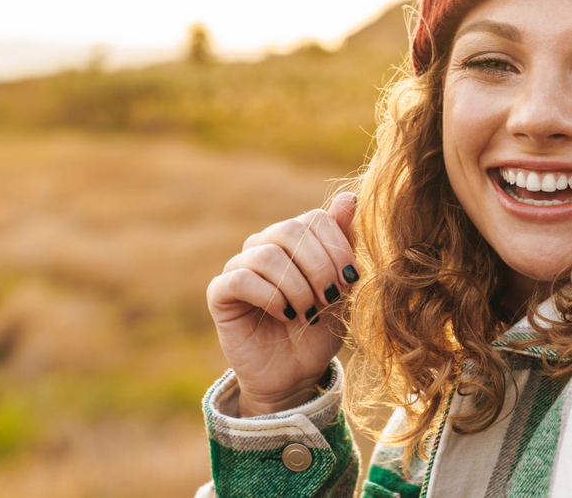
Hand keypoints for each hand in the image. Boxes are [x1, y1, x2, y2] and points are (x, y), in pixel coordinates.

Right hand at [206, 192, 358, 416]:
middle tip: (330, 298)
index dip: (337, 246)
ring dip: (296, 287)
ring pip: (267, 255)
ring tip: (309, 313)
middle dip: (319, 266)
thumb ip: (344, 242)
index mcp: (296, 239)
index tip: (351, 280)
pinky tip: (287, 316)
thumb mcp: (343, 287)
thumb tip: (349, 197)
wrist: (297, 374)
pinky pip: (240, 279)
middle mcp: (265, 245)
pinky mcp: (220, 293)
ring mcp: (240, 267)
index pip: (315, 218)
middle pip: (290, 230)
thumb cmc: (322, 327)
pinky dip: (270, 297)